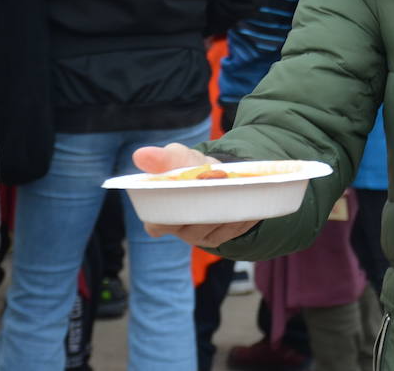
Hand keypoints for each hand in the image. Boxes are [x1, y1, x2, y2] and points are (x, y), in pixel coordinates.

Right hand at [131, 143, 258, 247]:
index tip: (187, 194)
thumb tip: (140, 155)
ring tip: (240, 195)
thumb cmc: (190, 168)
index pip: (157, 223)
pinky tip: (252, 206)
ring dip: (227, 214)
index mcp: (158, 214)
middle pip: (190, 227)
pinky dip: (243, 218)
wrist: (216, 175)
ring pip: (213, 230)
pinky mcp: (220, 238)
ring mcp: (199, 236)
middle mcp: (178, 229)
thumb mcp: (179, 158)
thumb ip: (163, 159)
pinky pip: (232, 232)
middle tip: (219, 191)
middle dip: (205, 210)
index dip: (169, 215)